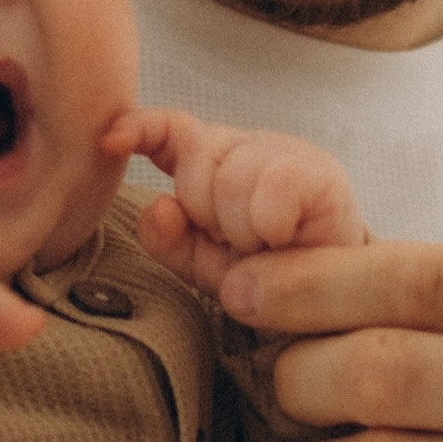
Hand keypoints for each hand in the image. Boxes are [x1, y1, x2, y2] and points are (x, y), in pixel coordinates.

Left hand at [113, 106, 366, 299]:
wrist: (332, 312)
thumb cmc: (269, 284)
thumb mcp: (204, 266)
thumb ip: (168, 239)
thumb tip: (160, 206)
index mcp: (221, 160)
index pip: (173, 129)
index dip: (141, 129)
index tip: (110, 142)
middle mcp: (254, 146)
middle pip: (198, 156)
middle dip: (208, 212)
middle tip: (240, 244)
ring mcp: (290, 153)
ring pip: (232, 177)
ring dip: (242, 229)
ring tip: (266, 248)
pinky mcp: (323, 173)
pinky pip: (271, 189)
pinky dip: (270, 226)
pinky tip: (286, 239)